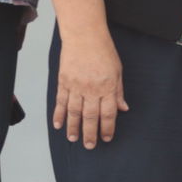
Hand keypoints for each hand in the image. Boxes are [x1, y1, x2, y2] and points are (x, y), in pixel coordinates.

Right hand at [53, 33, 128, 148]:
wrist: (84, 35)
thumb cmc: (104, 51)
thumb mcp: (118, 71)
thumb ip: (118, 92)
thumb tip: (123, 109)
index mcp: (107, 87)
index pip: (108, 113)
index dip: (107, 128)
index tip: (106, 138)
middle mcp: (91, 89)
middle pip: (90, 116)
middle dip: (90, 133)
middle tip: (90, 146)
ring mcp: (76, 86)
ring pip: (74, 112)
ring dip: (73, 127)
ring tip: (73, 139)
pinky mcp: (63, 81)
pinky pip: (61, 102)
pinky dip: (59, 114)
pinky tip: (58, 124)